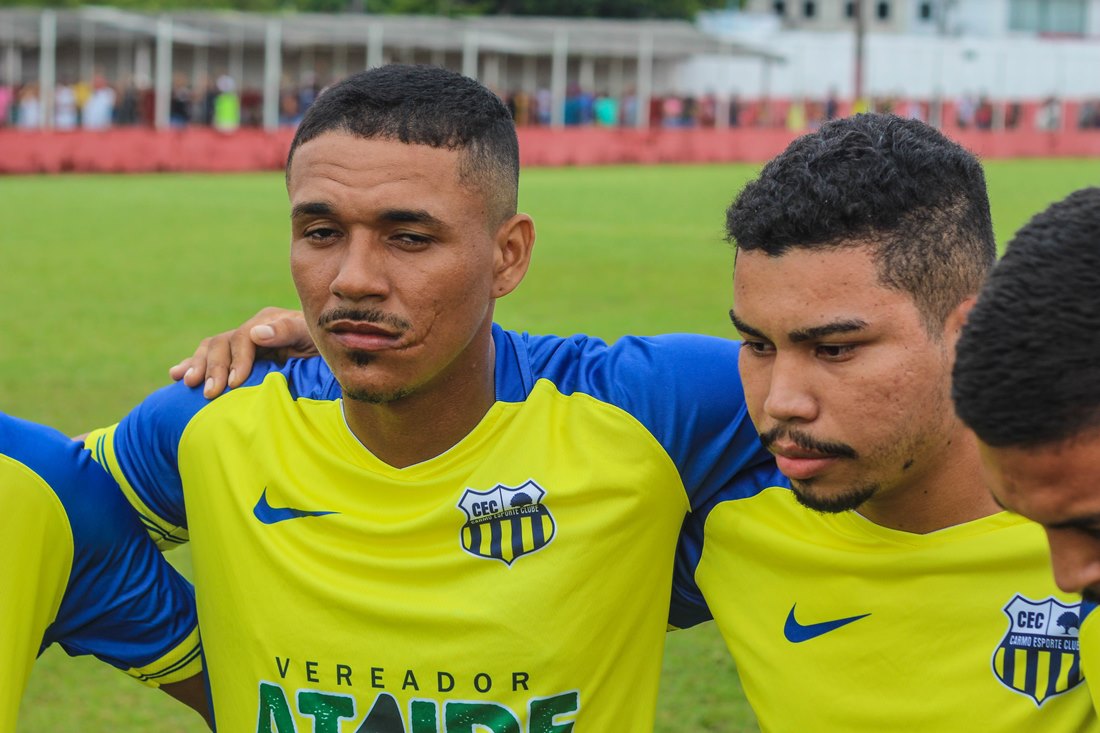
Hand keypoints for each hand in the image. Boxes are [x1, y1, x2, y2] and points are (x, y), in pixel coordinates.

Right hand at [169, 307, 315, 397]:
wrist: (329, 355)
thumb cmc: (323, 347)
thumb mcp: (311, 336)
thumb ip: (288, 331)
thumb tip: (256, 333)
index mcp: (268, 322)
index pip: (244, 338)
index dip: (237, 360)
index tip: (234, 383)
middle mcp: (251, 330)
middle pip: (222, 343)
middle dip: (214, 368)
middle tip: (210, 392)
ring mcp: (241, 344)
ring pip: (210, 349)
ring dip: (198, 366)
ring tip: (187, 383)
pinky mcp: (236, 358)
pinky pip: (209, 358)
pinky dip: (192, 365)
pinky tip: (176, 375)